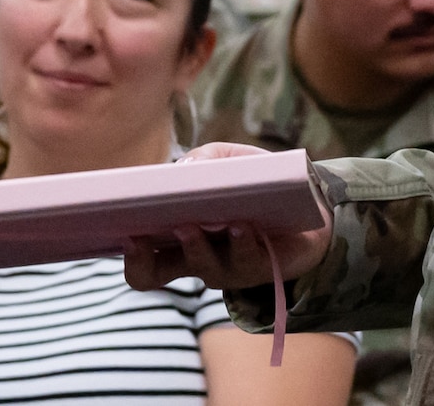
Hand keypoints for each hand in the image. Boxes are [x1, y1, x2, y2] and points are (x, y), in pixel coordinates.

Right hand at [121, 142, 334, 292]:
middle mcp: (196, 260)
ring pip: (203, 267)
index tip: (123, 233)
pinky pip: (246, 261)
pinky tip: (239, 225)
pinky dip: (240, 241)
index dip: (129, 256)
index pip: (142, 263)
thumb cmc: (255, 183)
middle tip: (140, 235)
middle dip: (144, 257)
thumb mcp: (227, 160)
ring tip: (192, 224)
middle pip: (156, 274)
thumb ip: (203, 159)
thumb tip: (181, 171)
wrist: (310, 201)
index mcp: (178, 238)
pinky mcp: (261, 268)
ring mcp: (227, 268)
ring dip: (195, 246)